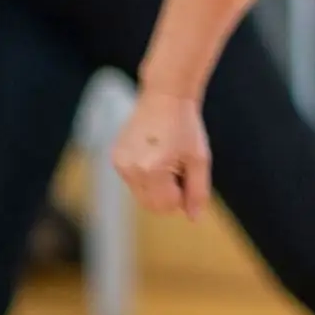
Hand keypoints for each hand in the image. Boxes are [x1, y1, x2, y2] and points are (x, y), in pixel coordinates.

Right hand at [110, 87, 211, 219]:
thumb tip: (193, 219)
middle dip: (168, 193)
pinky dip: (146, 175)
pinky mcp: (115, 157)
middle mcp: (130, 169)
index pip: (166, 206)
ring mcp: (119, 163)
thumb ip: (197, 192)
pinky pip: (133, 181)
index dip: (181, 194)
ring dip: (157, 185)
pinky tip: (154, 153)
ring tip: (165, 157)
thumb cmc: (186, 126)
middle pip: (151, 205)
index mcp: (151, 170)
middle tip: (177, 165)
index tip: (185, 170)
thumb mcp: (199, 160)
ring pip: (141, 195)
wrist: (165, 95)